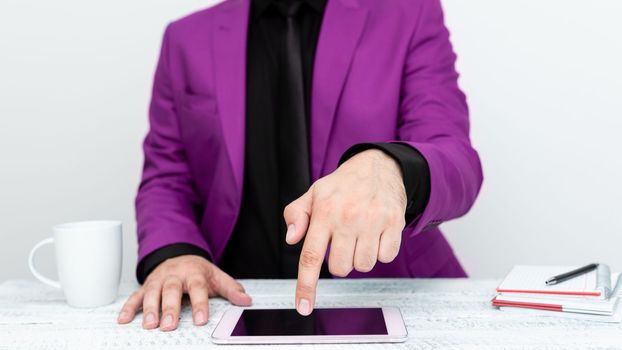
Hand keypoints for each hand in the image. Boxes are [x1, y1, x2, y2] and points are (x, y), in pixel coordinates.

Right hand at [117, 255, 251, 330]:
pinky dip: (128, 307)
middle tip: (169, 325)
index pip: (198, 288)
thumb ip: (231, 289)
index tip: (201, 320)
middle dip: (169, 308)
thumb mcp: (217, 276)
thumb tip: (246, 300)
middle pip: (171, 290)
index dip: (200, 304)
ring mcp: (158, 280)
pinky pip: (135, 296)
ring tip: (150, 325)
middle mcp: (175, 275)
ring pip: (152, 292)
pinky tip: (123, 319)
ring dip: (149, 309)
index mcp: (194, 273)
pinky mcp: (146, 285)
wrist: (179, 255)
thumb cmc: (198, 270)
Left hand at [284, 149, 406, 315]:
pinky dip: (380, 252)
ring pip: (363, 266)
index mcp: (324, 211)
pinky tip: (376, 235)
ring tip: (359, 237)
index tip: (304, 307)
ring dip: (360, 258)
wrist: (378, 166)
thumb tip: (291, 239)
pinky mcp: (394, 222)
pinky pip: (386, 257)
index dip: (306, 286)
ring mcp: (373, 220)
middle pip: (339, 268)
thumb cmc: (341, 186)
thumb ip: (296, 215)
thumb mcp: (313, 194)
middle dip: (339, 262)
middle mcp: (348, 217)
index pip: (311, 256)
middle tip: (342, 243)